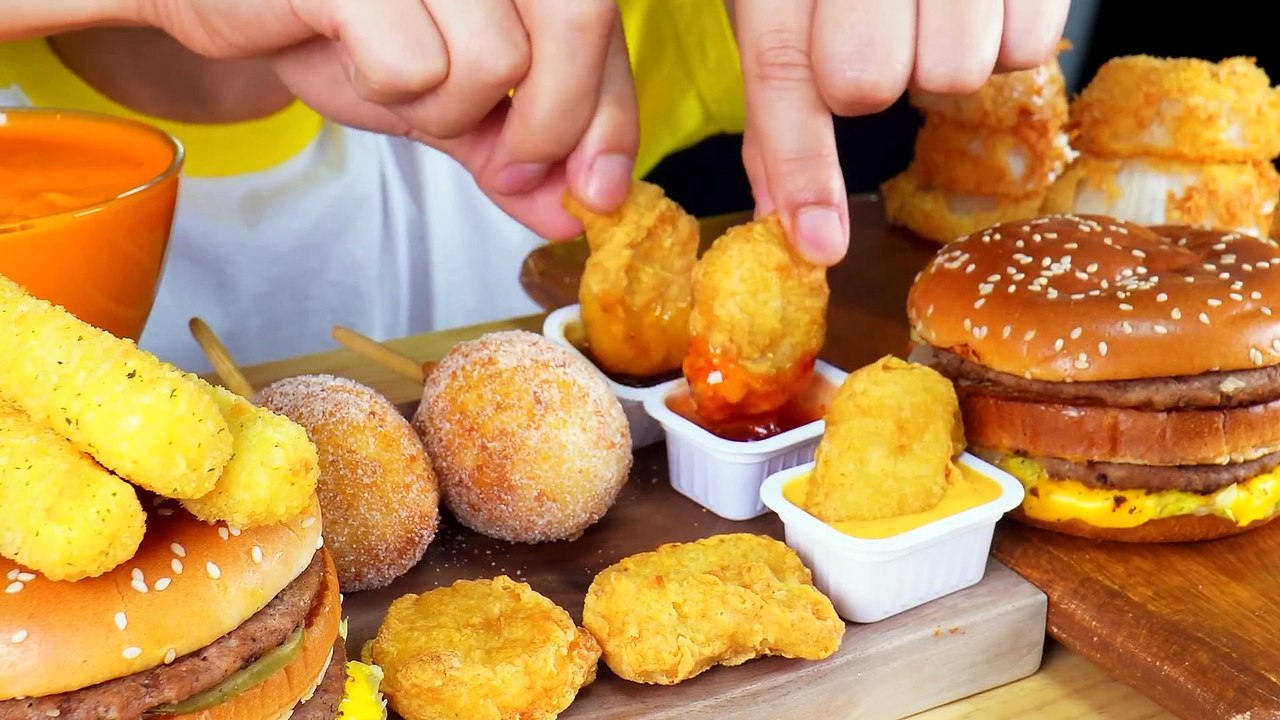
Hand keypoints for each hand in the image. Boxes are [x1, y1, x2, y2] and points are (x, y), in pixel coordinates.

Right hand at [137, 0, 637, 239]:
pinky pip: (414, 66)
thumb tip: (577, 213)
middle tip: (507, 163)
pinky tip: (351, 56)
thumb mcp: (450, 98)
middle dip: (551, 124)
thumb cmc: (346, 32)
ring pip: (496, 61)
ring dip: (448, 109)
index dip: (613, 117)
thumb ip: (516, 148)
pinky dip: (387, 91)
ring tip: (398, 82)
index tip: (597, 194)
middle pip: (579, 23)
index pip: (602, 26)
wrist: (234, 4)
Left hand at [732, 0, 1070, 265]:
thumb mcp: (779, 5)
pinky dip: (1006, 41)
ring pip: (955, 67)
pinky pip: (1032, 44)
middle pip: (866, 78)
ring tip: (931, 13)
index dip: (800, 167)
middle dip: (867, 82)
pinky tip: (981, 5)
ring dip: (942, 62)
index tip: (819, 245)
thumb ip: (776, 112)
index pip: (782, 70)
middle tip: (879, 40)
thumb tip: (780, 219)